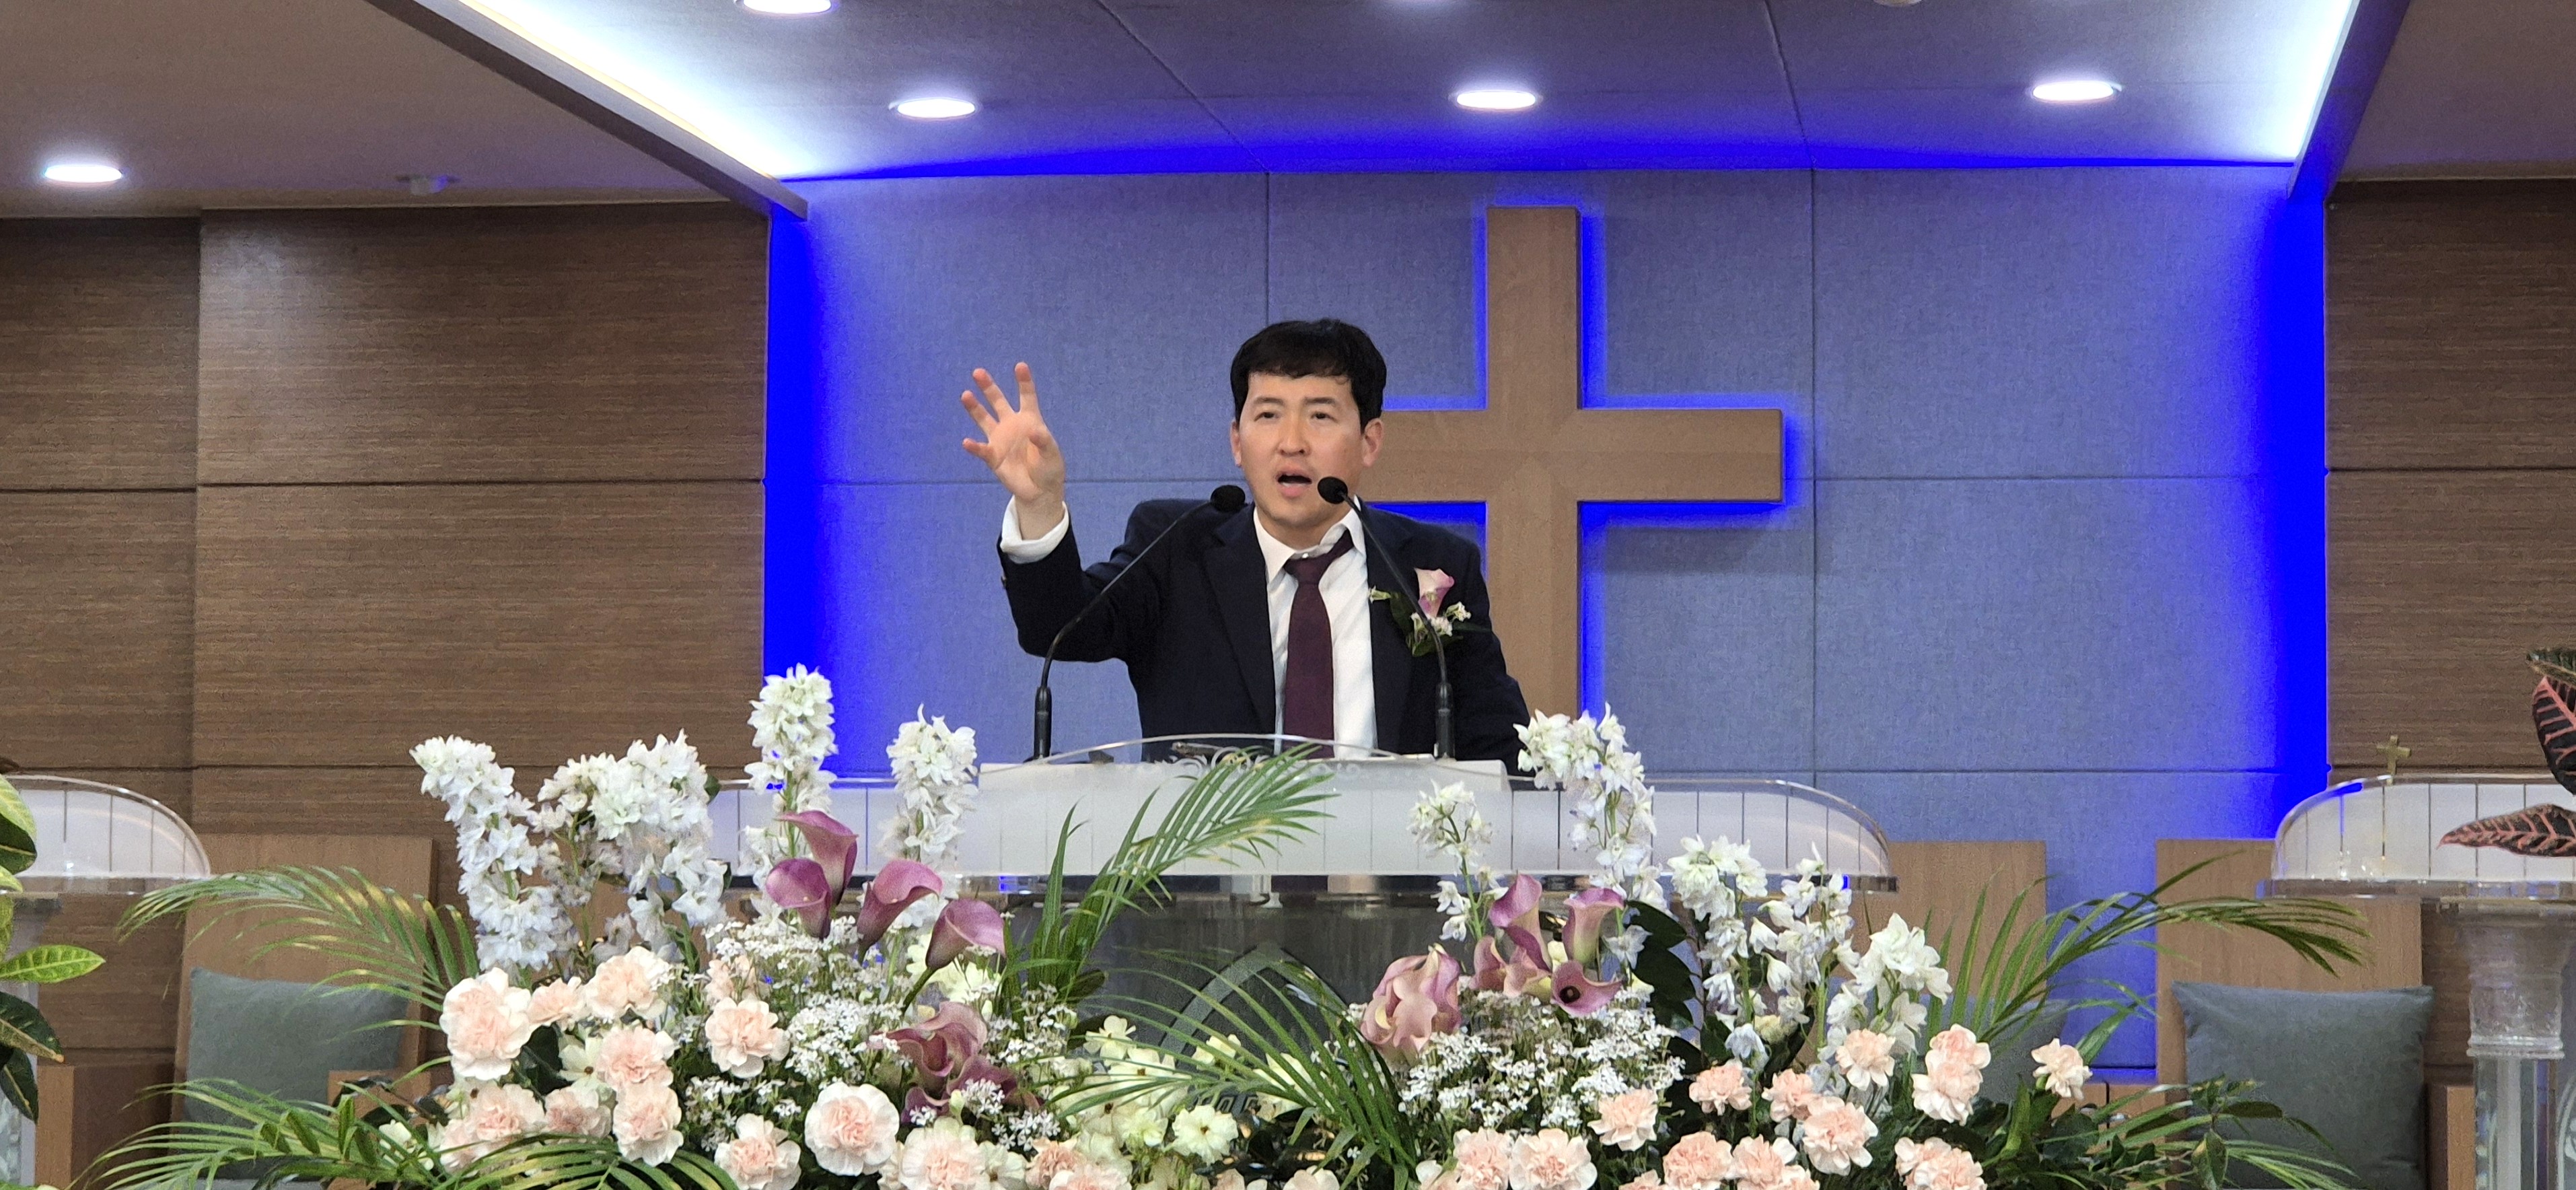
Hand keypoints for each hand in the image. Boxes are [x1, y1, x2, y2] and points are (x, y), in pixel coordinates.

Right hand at [959, 362, 1066, 534]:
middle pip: (998, 402)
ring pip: (984, 420)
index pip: (1027, 397)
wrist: (1039, 490)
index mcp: (1030, 420)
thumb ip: (1044, 441)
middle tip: (978, 372)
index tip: (1020, 366)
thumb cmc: (1049, 467)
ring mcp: (1000, 440)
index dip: (1024, 382)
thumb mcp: (1052, 454)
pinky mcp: (993, 457)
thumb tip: (1035, 430)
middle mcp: (1012, 425)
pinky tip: (967, 442)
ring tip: (966, 395)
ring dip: (975, 408)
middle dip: (989, 388)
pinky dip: (974, 447)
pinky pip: (981, 449)